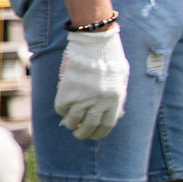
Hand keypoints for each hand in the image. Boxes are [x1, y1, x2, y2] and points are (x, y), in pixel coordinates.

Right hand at [56, 26, 129, 142]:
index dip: (99, 133)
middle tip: (79, 134)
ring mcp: (81, 99)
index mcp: (114, 101)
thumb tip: (115, 114)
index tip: (94, 135)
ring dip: (71, 125)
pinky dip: (62, 111)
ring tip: (71, 124)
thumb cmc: (110, 61)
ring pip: (72, 122)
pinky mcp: (66, 93)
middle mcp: (98, 104)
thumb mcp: (121, 81)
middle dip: (83, 134)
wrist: (94, 46)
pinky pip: (61, 109)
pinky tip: (64, 108)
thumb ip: (117, 98)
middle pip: (88, 128)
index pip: (106, 126)